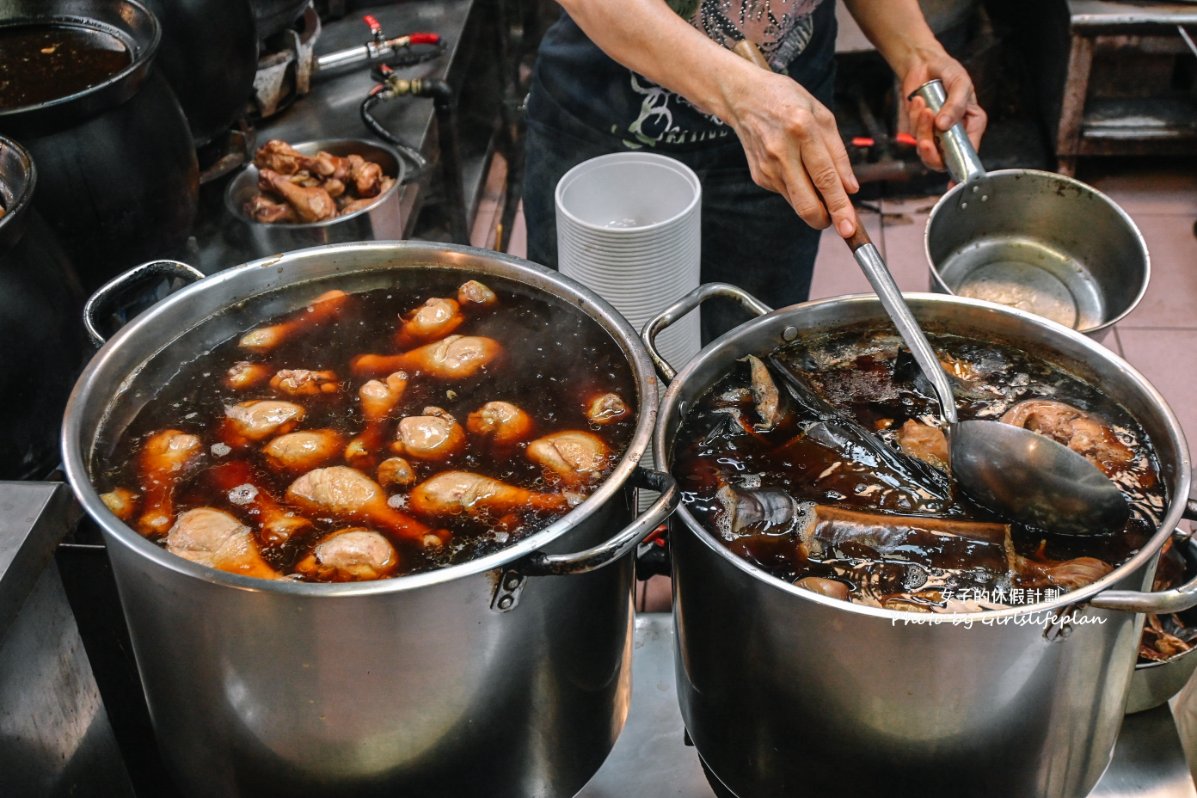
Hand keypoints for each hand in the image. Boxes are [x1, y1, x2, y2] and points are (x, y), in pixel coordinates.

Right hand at [728, 70, 860, 236]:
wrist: (744, 98)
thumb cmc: (788, 101)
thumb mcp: (822, 115)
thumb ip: (838, 153)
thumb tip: (850, 188)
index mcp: (802, 130)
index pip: (825, 178)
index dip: (839, 206)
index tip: (849, 228)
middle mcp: (781, 152)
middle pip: (807, 204)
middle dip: (826, 220)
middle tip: (840, 222)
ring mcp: (767, 168)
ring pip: (798, 203)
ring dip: (815, 204)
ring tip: (821, 184)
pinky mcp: (760, 177)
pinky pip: (788, 193)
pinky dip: (800, 190)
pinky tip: (797, 168)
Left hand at [899, 50, 986, 171]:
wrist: (924, 64)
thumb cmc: (948, 72)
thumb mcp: (960, 83)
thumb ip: (956, 104)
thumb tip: (945, 126)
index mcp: (973, 125)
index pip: (969, 154)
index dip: (961, 171)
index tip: (952, 183)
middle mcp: (956, 134)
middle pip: (944, 160)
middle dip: (932, 151)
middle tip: (926, 140)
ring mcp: (937, 134)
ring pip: (927, 150)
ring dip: (922, 130)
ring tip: (923, 105)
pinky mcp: (921, 131)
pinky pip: (915, 136)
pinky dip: (914, 120)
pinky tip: (918, 102)